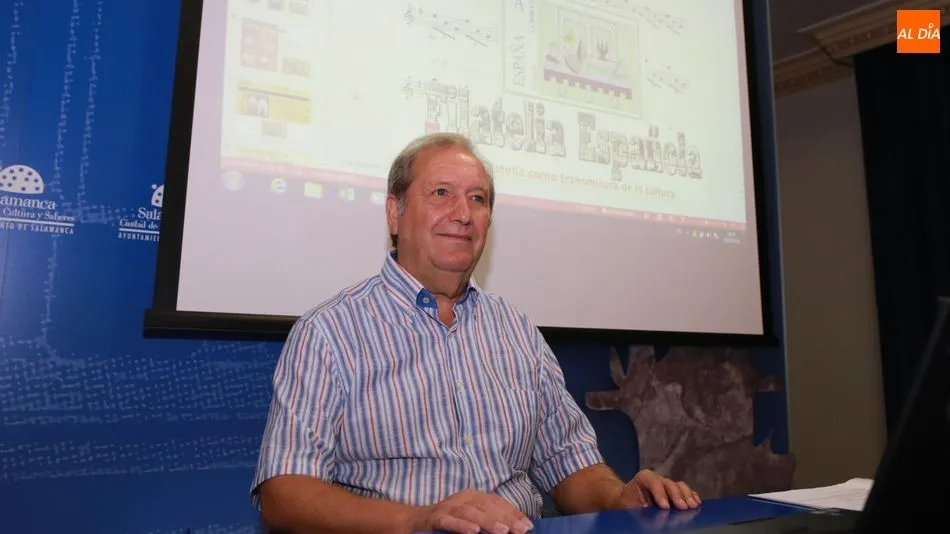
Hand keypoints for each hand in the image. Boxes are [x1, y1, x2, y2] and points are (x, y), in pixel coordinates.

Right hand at [409, 489, 533, 533]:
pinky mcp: (435, 517)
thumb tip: (517, 527)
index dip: (513, 513)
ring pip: (470, 512)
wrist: (415, 522)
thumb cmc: (450, 521)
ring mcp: (448, 507)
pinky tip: (474, 532)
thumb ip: (490, 520)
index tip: (528, 526)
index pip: (497, 502)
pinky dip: (462, 525)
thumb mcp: (472, 519)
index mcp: (473, 496)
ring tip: (502, 531)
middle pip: (487, 506)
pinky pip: (449, 521)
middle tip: (520, 530)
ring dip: (487, 521)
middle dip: (505, 518)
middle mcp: (462, 498)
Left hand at [615, 469, 700, 510]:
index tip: (664, 506)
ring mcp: (667, 484)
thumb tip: (650, 512)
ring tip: (693, 506)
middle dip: (677, 495)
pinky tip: (696, 503)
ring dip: (687, 496)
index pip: (653, 482)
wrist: (627, 500)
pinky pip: (686, 491)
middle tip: (682, 507)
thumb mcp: (628, 505)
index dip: (660, 494)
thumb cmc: (627, 502)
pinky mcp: (675, 491)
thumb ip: (639, 507)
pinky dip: (692, 496)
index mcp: (644, 478)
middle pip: (669, 484)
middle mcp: (657, 479)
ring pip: (680, 486)